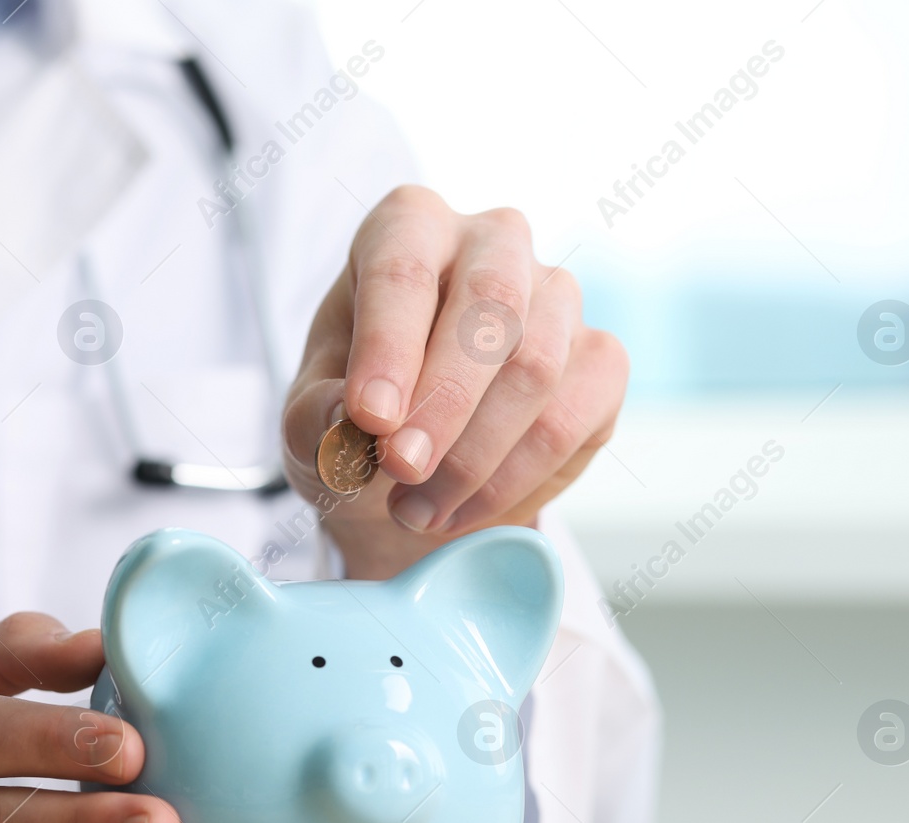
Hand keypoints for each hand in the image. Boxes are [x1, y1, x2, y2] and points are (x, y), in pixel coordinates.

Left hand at [283, 185, 627, 578]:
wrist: (412, 465)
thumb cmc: (358, 417)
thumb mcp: (307, 419)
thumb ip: (314, 415)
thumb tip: (348, 418)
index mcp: (410, 227)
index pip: (405, 270)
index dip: (388, 346)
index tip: (370, 419)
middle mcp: (494, 242)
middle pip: (491, 305)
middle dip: (444, 401)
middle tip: (402, 470)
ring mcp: (558, 297)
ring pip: (536, 367)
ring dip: (472, 455)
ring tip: (414, 509)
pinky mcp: (600, 361)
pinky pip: (569, 419)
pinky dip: (510, 478)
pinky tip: (458, 510)